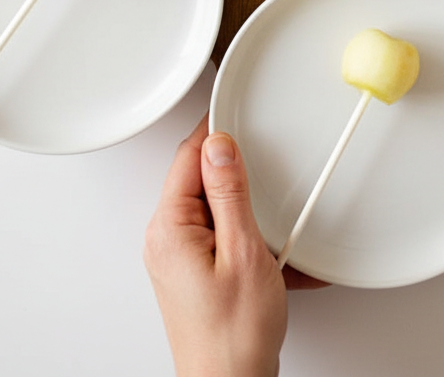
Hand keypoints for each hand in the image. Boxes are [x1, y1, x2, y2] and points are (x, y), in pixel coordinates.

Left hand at [144, 115, 325, 376]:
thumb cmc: (234, 337)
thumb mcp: (243, 253)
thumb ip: (230, 193)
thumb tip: (219, 144)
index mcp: (170, 228)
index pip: (189, 156)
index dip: (215, 129)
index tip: (237, 107)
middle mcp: (166, 240)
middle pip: (200, 179)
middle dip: (237, 174)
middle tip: (267, 168)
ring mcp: (178, 259)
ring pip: (215, 209)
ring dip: (249, 212)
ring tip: (275, 230)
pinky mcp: (194, 274)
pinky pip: (222, 236)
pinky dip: (251, 239)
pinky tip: (276, 258)